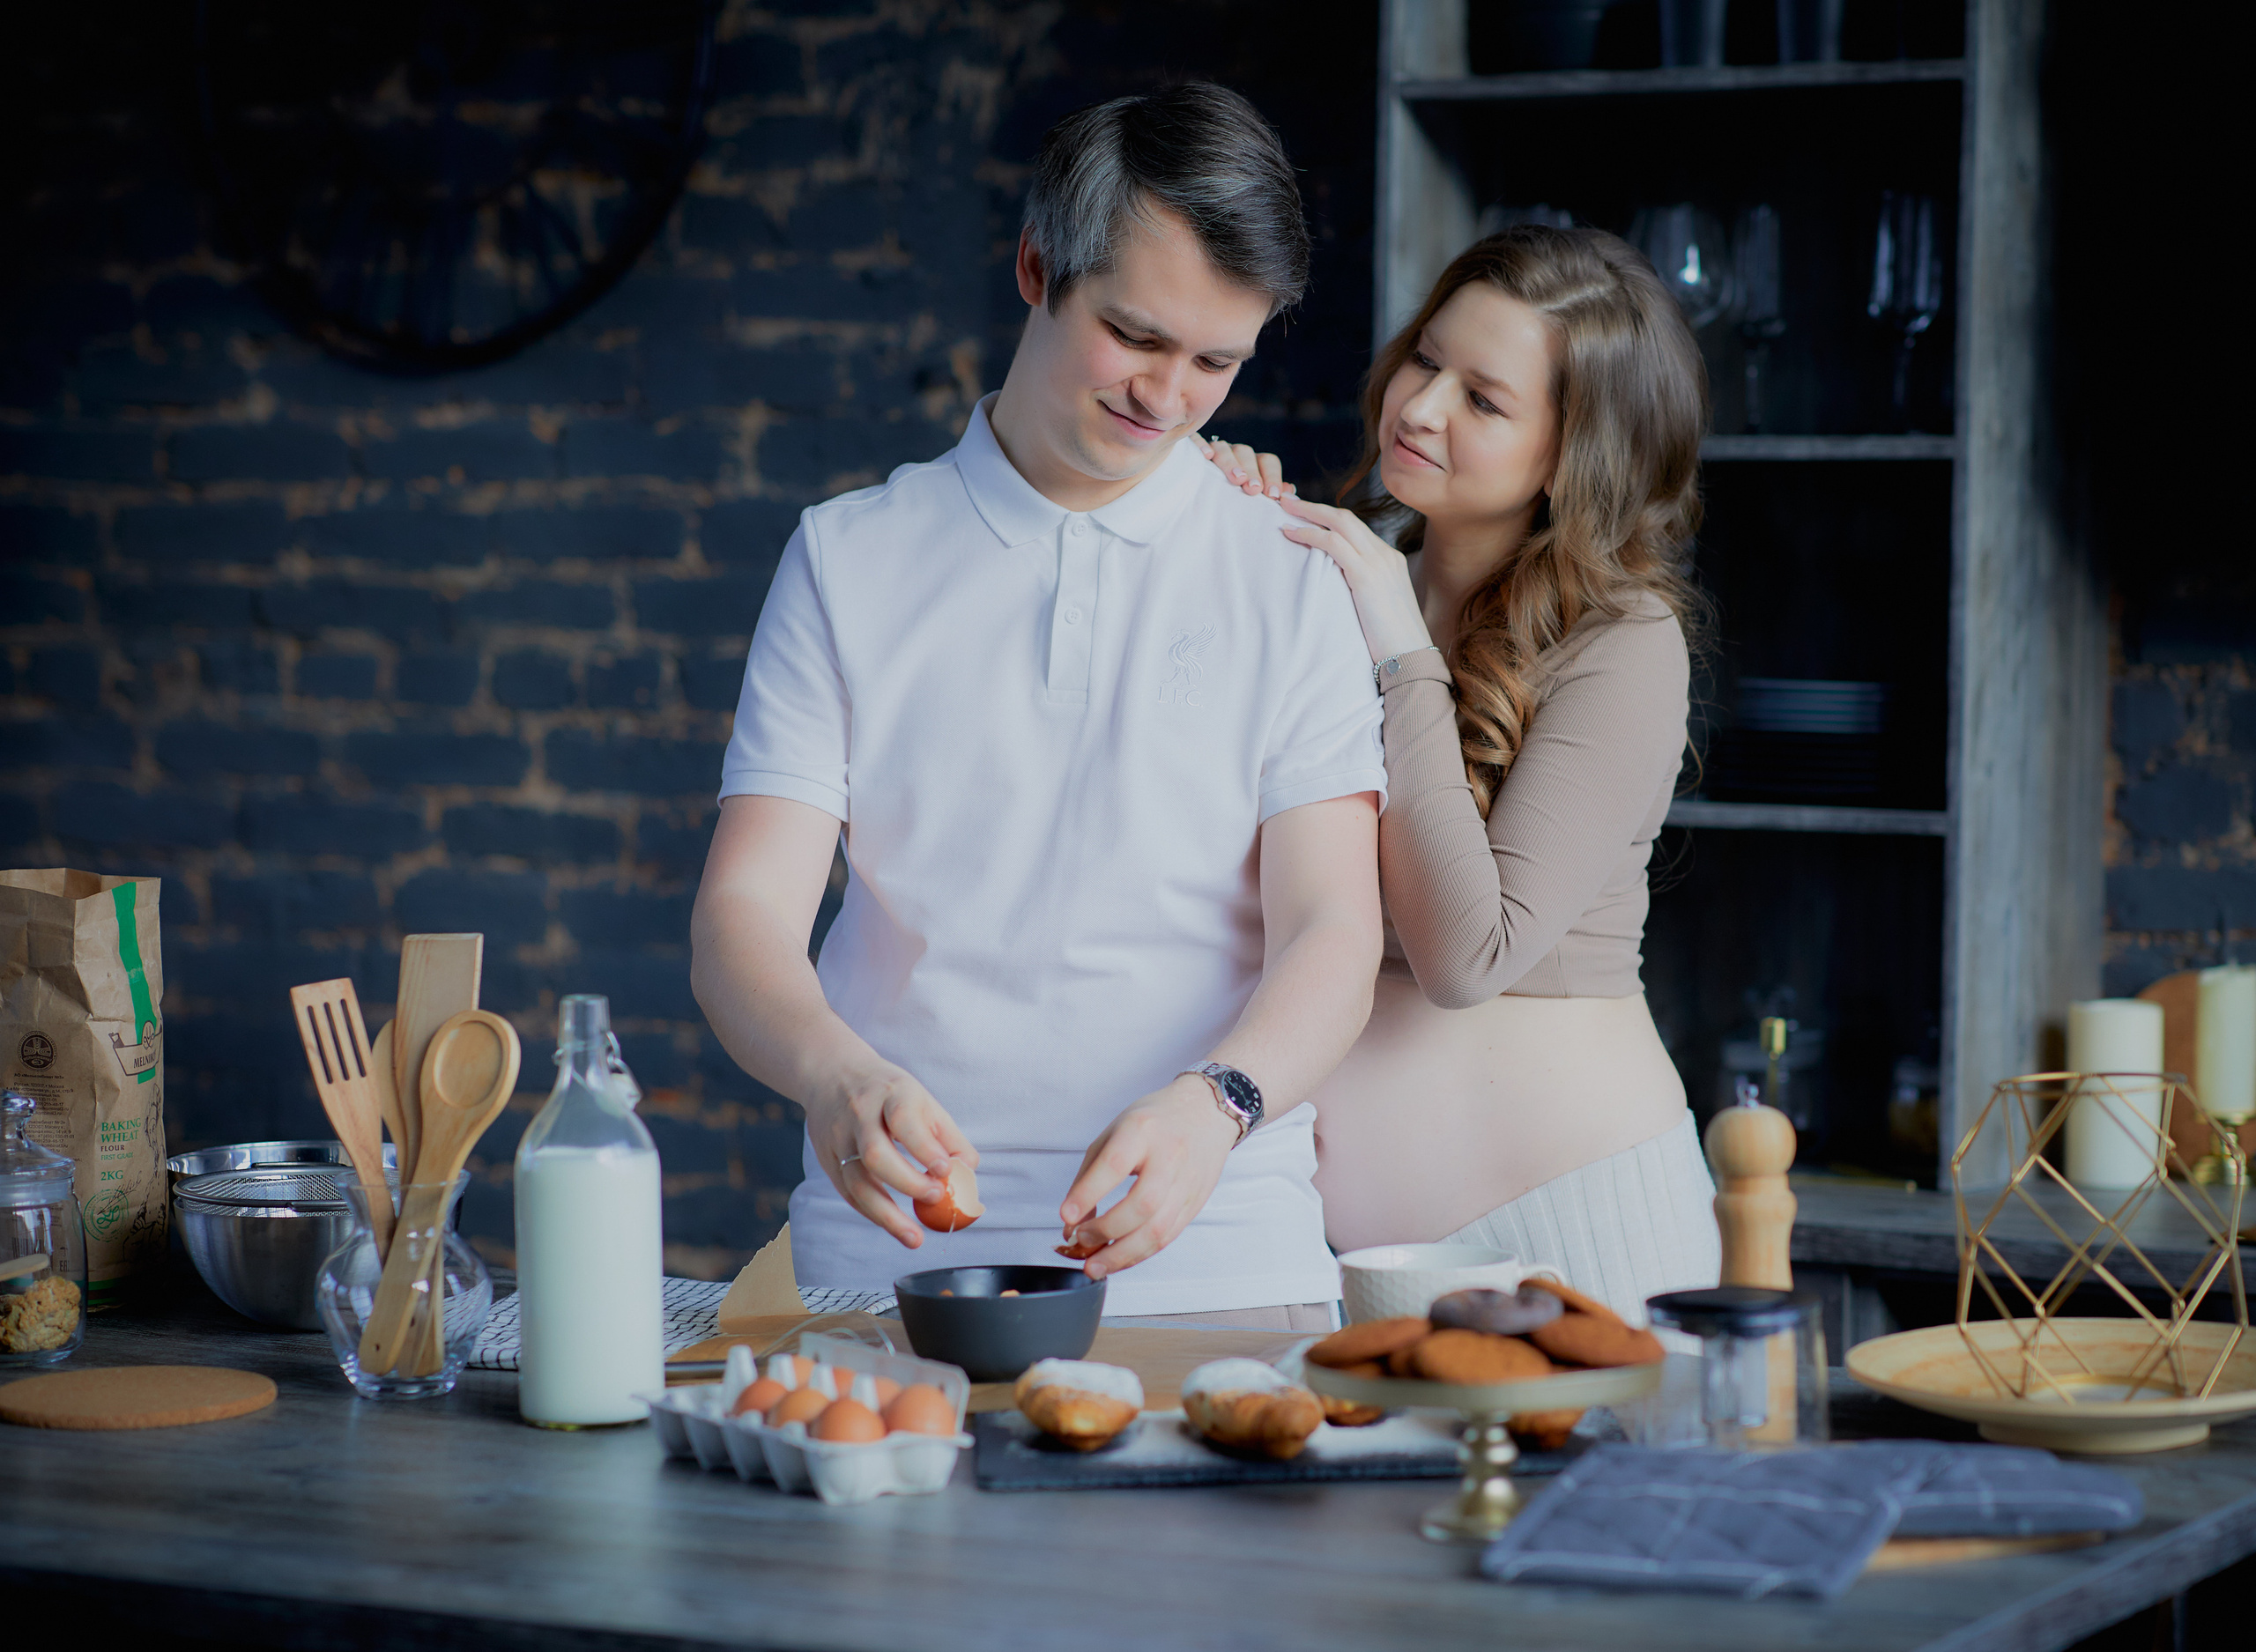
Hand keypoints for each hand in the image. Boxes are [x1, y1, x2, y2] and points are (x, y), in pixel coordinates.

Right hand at [806, 1062, 978, 1248]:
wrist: (832, 1073)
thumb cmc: (888, 1092)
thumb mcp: (922, 1099)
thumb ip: (948, 1137)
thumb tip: (968, 1173)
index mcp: (890, 1093)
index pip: (903, 1120)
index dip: (924, 1148)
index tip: (945, 1171)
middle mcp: (859, 1114)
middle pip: (875, 1154)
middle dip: (907, 1182)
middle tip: (935, 1198)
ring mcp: (838, 1138)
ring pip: (856, 1181)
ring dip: (886, 1215)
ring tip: (915, 1238)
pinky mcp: (827, 1158)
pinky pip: (848, 1192)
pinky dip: (872, 1213)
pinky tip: (893, 1226)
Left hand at [1057, 1075, 1240, 1279]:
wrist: (1206, 1112)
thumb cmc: (1154, 1121)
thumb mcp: (1114, 1133)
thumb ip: (1089, 1176)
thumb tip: (1072, 1223)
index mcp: (1142, 1131)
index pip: (1114, 1165)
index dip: (1088, 1193)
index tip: (1066, 1216)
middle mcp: (1169, 1156)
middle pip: (1141, 1205)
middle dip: (1106, 1231)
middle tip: (1082, 1240)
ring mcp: (1186, 1183)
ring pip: (1158, 1230)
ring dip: (1122, 1255)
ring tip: (1095, 1266)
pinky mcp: (1195, 1203)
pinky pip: (1168, 1237)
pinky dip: (1140, 1253)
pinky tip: (1120, 1258)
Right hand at [1191, 431, 1294, 499]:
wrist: (1195, 501)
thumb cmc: (1231, 503)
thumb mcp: (1251, 501)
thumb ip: (1270, 495)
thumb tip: (1289, 491)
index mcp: (1253, 464)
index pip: (1268, 461)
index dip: (1272, 477)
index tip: (1273, 496)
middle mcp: (1235, 454)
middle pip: (1246, 453)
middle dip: (1251, 471)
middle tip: (1253, 490)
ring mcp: (1214, 451)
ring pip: (1223, 448)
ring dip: (1230, 462)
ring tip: (1236, 479)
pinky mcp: (1191, 450)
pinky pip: (1196, 440)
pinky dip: (1201, 445)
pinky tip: (1205, 457)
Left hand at [1278, 495, 1431, 664]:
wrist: (1411, 657)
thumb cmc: (1392, 641)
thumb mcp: (1379, 606)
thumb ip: (1362, 588)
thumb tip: (1336, 586)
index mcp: (1390, 560)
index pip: (1356, 529)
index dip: (1329, 519)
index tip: (1307, 516)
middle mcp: (1386, 555)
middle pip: (1347, 517)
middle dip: (1315, 507)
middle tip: (1287, 501)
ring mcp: (1378, 562)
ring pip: (1339, 523)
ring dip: (1309, 514)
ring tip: (1284, 509)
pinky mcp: (1366, 576)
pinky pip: (1333, 544)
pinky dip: (1310, 535)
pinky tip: (1291, 534)